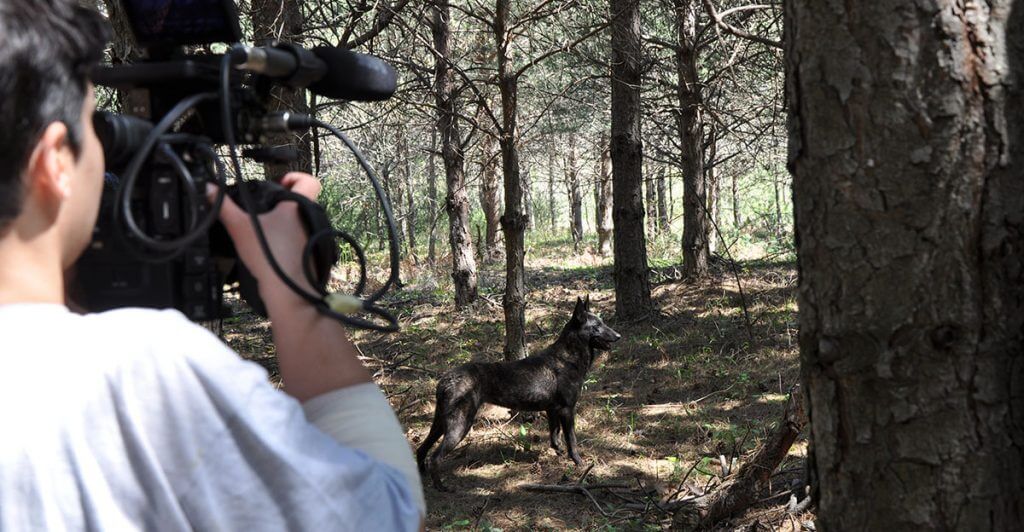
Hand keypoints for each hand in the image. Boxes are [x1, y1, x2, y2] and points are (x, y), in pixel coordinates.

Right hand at [210, 172, 321, 308]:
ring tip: (262, 228)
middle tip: (263, 207)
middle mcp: (310, 220)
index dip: (295, 177)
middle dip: (281, 202)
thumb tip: (208, 189)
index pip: (309, 181)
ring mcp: (311, 237)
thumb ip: (223, 207)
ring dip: (283, 222)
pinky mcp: (309, 254)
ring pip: (299, 222)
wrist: (287, 290)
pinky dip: (285, 240)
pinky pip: (297, 240)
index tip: (279, 183)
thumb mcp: (240, 227)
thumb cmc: (270, 256)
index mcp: (298, 206)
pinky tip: (269, 247)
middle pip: (301, 201)